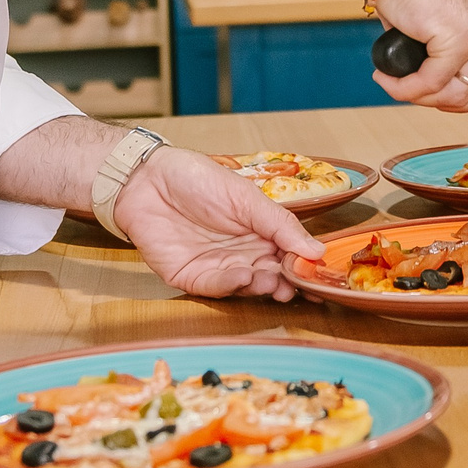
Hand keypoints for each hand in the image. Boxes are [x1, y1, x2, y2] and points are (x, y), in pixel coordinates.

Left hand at [111, 147, 324, 298]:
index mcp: (260, 233)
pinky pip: (214, 287)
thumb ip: (280, 225)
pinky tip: (244, 276)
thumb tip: (317, 250)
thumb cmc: (197, 180)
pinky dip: (231, 285)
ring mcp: (216, 267)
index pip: (288, 256)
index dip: (304, 267)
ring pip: (246, 286)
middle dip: (286, 283)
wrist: (148, 179)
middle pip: (271, 276)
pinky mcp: (190, 277)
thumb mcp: (247, 197)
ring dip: (262, 286)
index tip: (320, 275)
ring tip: (274, 281)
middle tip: (297, 285)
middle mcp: (242, 254)